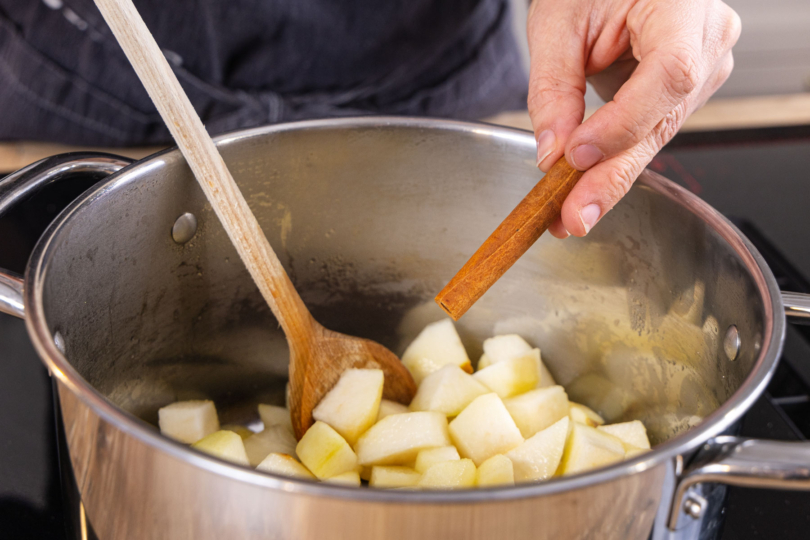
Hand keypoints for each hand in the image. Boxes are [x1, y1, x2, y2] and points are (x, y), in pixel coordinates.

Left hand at [526, 0, 740, 237]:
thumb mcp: (557, 24)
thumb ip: (553, 89)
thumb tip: (551, 155)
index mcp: (685, 9)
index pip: (668, 77)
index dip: (622, 124)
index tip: (576, 155)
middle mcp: (708, 43)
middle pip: (663, 120)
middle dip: (612, 176)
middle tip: (573, 217)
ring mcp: (702, 70)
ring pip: (655, 136)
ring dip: (608, 175)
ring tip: (567, 210)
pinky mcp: (682, 93)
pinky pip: (648, 133)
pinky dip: (613, 160)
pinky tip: (584, 188)